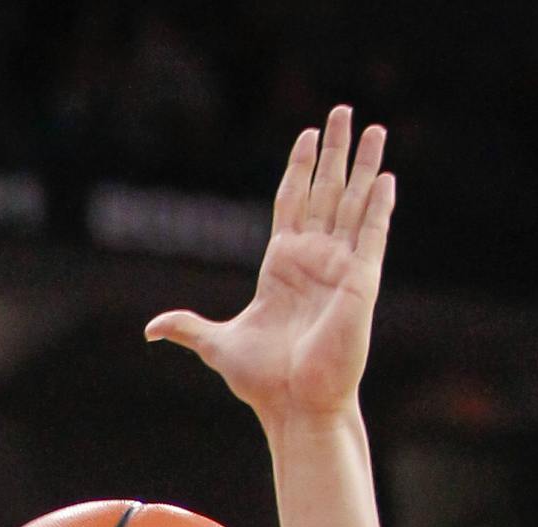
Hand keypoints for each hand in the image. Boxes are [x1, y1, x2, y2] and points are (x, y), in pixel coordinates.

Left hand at [145, 106, 392, 423]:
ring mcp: (339, 269)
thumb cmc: (262, 380)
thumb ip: (188, 328)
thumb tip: (151, 329)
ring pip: (354, 204)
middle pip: (325, 191)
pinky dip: (379, 208)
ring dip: (364, 166)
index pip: (292, 203)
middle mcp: (314, 260)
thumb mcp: (217, 344)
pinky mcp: (359, 284)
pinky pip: (372, 237)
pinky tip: (385, 177)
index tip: (305, 135)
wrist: (292, 404)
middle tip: (341, 110)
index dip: (299, 168)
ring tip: (373, 127)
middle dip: (333, 151)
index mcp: (282, 266)